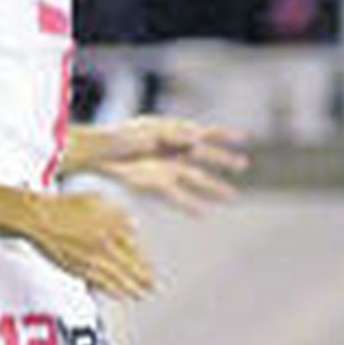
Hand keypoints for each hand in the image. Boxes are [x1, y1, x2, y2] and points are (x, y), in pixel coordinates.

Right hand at [28, 192, 154, 299]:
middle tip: (150, 288)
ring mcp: (92, 258)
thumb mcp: (97, 201)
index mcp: (114, 225)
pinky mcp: (77, 268)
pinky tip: (116, 294)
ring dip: (129, 289)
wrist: (38, 217)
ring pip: (116, 278)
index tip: (149, 271)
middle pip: (130, 267)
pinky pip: (98, 283)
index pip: (135, 249)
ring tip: (137, 295)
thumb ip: (118, 214)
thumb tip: (133, 225)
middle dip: (142, 280)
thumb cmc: (63, 207)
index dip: (143, 263)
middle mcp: (107, 244)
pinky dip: (110, 290)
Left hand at [78, 115, 249, 215]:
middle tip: (243, 165)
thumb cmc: (120, 137)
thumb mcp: (148, 131)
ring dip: (214, 187)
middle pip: (204, 156)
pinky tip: (204, 213)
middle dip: (223, 161)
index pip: (205, 132)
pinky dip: (191, 205)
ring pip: (196, 179)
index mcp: (175, 133)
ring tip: (231, 196)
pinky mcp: (155, 185)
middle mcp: (174, 152)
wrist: (99, 154)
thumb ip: (173, 135)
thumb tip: (197, 138)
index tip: (244, 137)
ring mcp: (166, 169)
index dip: (224, 135)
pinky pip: (178, 197)